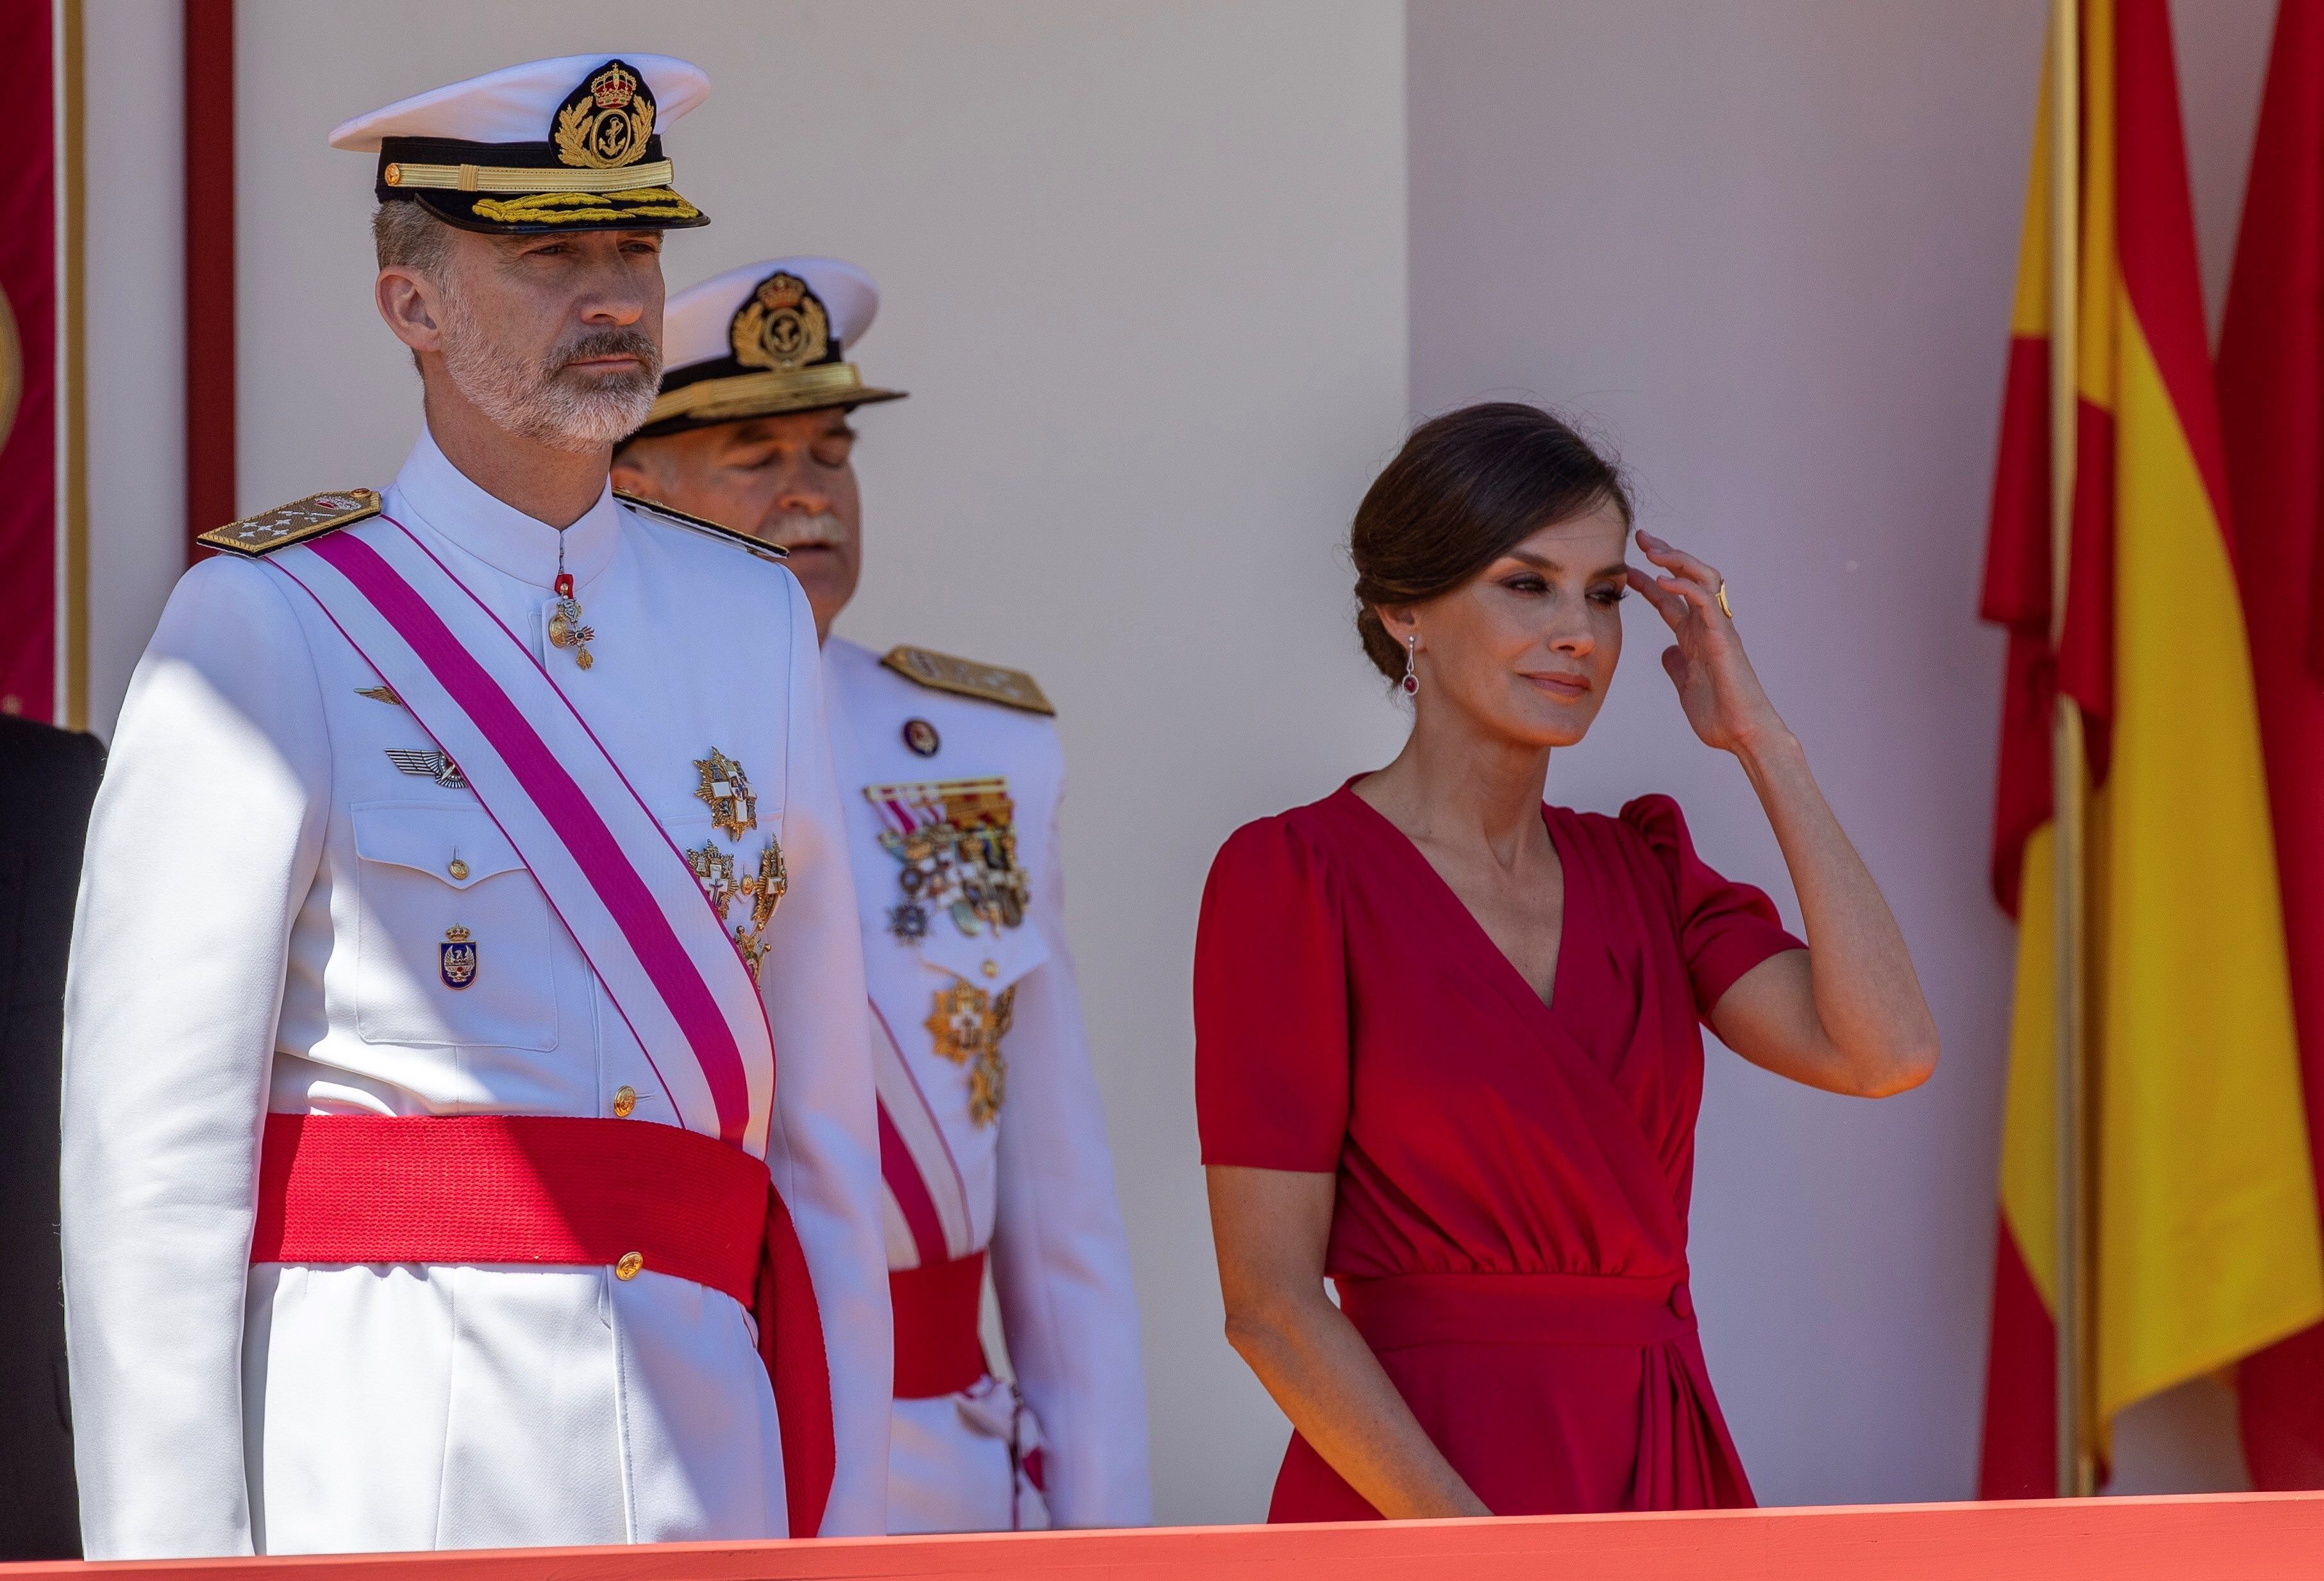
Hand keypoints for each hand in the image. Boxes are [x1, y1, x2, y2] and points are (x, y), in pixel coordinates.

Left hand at [1627, 530, 1786, 755]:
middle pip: (1688, 577)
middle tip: (1641, 538)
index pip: (1669, 599)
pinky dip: (1685, 588)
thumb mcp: (1686, 686)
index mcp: (1696, 636)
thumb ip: (1677, 665)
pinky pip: (1706, 602)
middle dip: (1666, 554)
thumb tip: (1667, 652)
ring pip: (1703, 578)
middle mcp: (1707, 626)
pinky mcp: (1724, 638)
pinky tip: (1664, 581)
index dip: (1647, 581)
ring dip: (1678, 560)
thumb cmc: (1720, 715)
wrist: (1742, 735)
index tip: (1625, 568)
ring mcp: (1718, 629)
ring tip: (1652, 550)